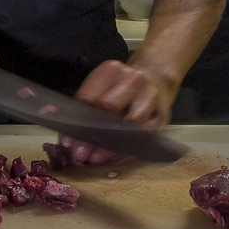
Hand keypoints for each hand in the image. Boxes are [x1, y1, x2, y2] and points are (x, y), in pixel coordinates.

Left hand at [58, 59, 174, 165]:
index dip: (76, 122)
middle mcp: (133, 80)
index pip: (89, 97)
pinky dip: (128, 150)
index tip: (68, 142)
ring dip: (111, 146)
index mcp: (112, 70)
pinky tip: (115, 157)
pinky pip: (144, 137)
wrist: (155, 78)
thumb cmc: (120, 86)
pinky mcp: (161, 116)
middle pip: (109, 108)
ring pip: (130, 125)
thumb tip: (67, 140)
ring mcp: (150, 97)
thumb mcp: (101, 87)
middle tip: (81, 153)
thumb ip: (83, 109)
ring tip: (96, 158)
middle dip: (93, 135)